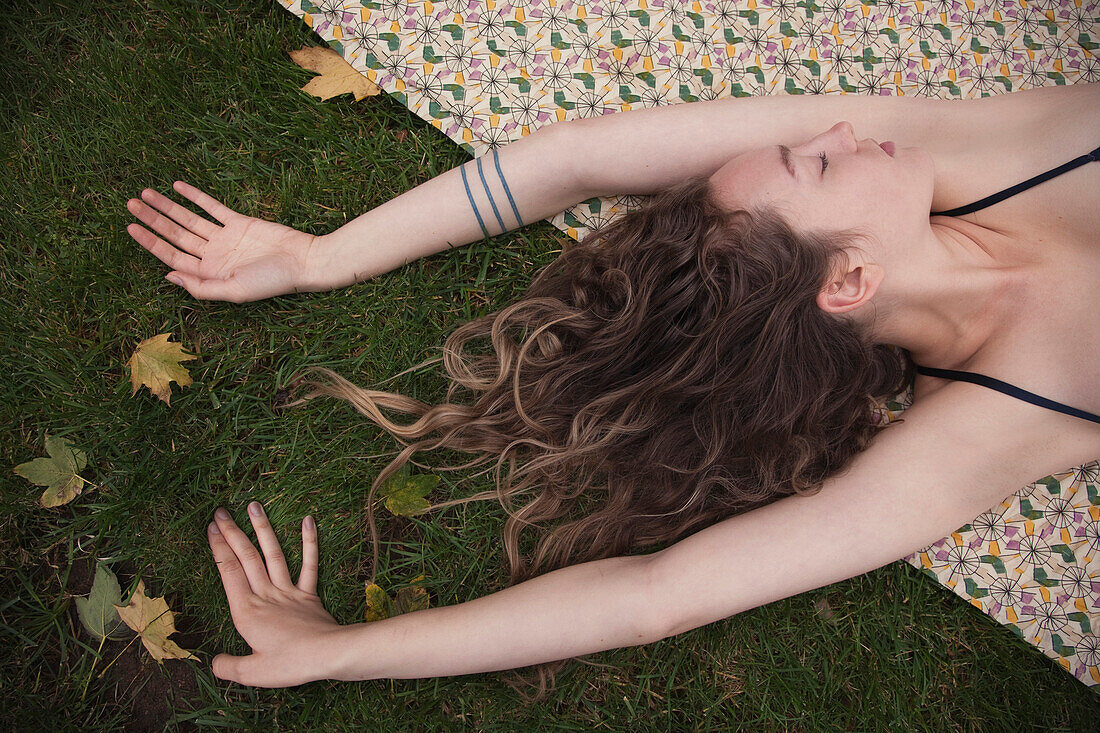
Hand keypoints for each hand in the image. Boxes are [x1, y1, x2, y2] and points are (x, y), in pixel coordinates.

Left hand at [126, 181, 321, 301]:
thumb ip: (201, 287)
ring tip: (145, 194)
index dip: (150, 242)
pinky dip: (195, 197)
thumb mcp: (234, 291)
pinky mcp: (239, 222)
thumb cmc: (272, 282)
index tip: (131, 227)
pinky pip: (212, 207)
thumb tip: (167, 276)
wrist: (304, 261)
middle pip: (176, 235)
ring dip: (167, 207)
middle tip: (130, 203)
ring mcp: (225, 238)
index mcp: (210, 274)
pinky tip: (177, 187)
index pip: (171, 256)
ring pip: (189, 219)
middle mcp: (213, 255)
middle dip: (153, 219)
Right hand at [207, 502, 342, 686]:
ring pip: (273, 554)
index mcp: (246, 612)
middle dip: (232, 533)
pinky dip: (309, 542)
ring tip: (254, 506)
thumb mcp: (252, 673)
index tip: (211, 528)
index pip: (228, 571)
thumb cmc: (289, 664)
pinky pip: (309, 564)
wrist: (328, 655)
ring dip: (263, 529)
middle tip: (221, 512)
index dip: (218, 548)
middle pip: (246, 558)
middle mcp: (265, 595)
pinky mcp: (309, 594)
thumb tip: (214, 662)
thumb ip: (229, 667)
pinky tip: (308, 520)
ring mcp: (288, 592)